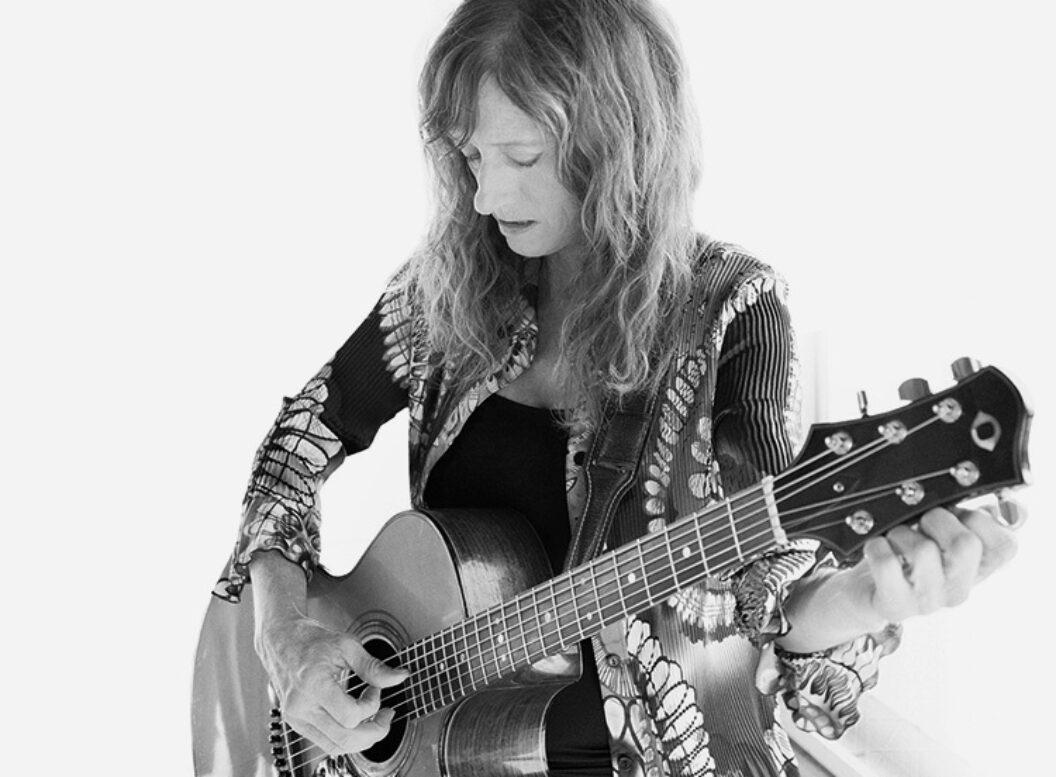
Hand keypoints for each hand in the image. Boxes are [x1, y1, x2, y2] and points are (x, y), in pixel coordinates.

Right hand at [255, 614, 408, 755]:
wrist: (281, 640)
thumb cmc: (312, 640)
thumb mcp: (347, 646)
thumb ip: (374, 667)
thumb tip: (401, 677)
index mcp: (313, 686)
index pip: (350, 716)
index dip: (371, 706)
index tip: (375, 689)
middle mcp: (301, 707)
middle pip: (345, 739)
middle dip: (374, 732)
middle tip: (387, 716)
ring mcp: (296, 718)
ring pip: (336, 746)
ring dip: (362, 739)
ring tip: (375, 719)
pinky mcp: (296, 722)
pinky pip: (325, 742)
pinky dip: (346, 737)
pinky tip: (356, 721)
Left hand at [846, 503, 1020, 623]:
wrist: (867, 593)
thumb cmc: (906, 557)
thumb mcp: (942, 537)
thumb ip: (969, 520)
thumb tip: (999, 506)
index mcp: (977, 570)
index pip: (1005, 545)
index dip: (979, 519)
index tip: (954, 515)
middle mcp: (958, 589)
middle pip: (965, 544)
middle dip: (936, 519)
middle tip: (919, 523)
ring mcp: (928, 601)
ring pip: (923, 550)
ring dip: (901, 532)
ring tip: (895, 539)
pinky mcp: (895, 605)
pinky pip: (887, 564)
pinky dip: (877, 546)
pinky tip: (878, 547)